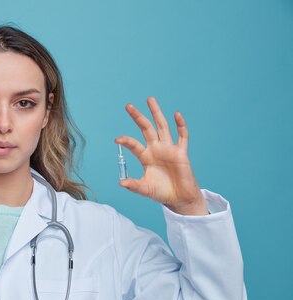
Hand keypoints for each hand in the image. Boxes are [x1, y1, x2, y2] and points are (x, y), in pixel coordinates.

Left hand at [115, 97, 207, 215]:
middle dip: (138, 117)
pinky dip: (180, 125)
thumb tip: (121, 183)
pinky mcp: (181, 153)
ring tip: (150, 99)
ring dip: (156, 113)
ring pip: (162, 127)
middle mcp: (156, 149)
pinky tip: (176, 115)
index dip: (126, 141)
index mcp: (145, 157)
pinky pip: (182, 136)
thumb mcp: (145, 189)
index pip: (134, 145)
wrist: (179, 198)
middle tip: (128, 106)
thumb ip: (134, 185)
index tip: (117, 139)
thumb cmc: (161, 192)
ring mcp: (169, 149)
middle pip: (146, 129)